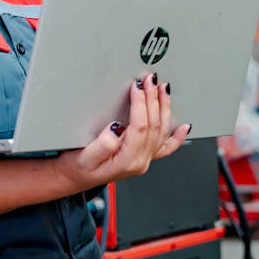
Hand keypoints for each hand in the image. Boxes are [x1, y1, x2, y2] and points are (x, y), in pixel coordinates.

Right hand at [54, 73, 190, 193]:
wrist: (74, 179)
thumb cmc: (77, 167)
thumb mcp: (83, 157)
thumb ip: (101, 145)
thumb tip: (116, 129)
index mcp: (127, 160)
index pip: (140, 126)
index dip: (140, 104)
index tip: (137, 86)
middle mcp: (139, 161)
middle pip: (153, 126)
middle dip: (153, 99)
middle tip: (150, 80)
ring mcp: (144, 159)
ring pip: (161, 131)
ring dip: (164, 108)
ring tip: (163, 89)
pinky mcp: (143, 157)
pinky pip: (165, 147)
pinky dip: (177, 137)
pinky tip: (184, 127)